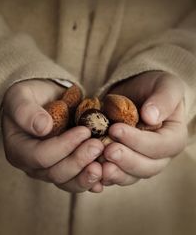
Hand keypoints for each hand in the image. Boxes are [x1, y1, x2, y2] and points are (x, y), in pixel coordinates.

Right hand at [2, 80, 103, 192]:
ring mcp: (50, 169)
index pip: (40, 156)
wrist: (45, 99)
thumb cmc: (30, 97)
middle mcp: (33, 165)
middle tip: (98, 145)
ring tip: (104, 166)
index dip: (63, 146)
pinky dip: (91, 181)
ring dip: (86, 176)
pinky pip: (77, 180)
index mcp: (19, 149)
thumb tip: (43, 127)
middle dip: (79, 161)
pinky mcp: (65, 168)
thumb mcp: (21, 97)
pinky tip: (104, 176)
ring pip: (68, 182)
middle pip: (55, 173)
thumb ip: (26, 111)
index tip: (84, 131)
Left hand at [101, 71, 187, 185]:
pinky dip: (103, 177)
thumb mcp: (165, 86)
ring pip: (130, 176)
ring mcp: (140, 161)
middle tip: (107, 149)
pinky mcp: (123, 163)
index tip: (116, 129)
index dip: (138, 141)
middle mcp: (159, 156)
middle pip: (146, 167)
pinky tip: (91, 173)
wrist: (137, 91)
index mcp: (173, 138)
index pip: (159, 146)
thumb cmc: (155, 87)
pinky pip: (115, 175)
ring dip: (114, 173)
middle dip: (125, 160)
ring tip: (98, 165)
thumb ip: (163, 100)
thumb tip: (151, 117)